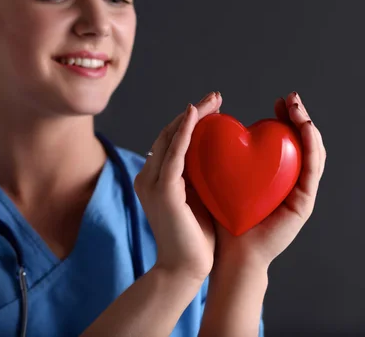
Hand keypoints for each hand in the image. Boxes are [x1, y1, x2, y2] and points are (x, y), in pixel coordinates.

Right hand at [134, 91, 222, 280]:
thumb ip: (198, 177)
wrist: (184, 268)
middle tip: (216, 97)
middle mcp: (148, 176)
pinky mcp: (162, 190)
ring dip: (191, 115)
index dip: (191, 121)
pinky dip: (184, 132)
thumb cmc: (195, 237)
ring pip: (170, 137)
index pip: (172, 141)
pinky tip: (196, 114)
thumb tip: (216, 157)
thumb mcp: (197, 198)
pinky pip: (174, 153)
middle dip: (193, 112)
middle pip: (169, 133)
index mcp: (156, 179)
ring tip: (212, 100)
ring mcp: (151, 182)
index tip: (214, 107)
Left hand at [213, 91, 326, 269]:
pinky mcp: (304, 202)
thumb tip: (215, 123)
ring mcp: (301, 192)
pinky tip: (306, 128)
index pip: (287, 141)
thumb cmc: (224, 215)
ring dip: (308, 126)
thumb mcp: (224, 176)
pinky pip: (313, 169)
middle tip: (291, 98)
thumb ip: (224, 154)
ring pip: (313, 152)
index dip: (286, 118)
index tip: (277, 101)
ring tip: (298, 108)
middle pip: (303, 142)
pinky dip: (312, 146)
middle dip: (299, 116)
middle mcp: (292, 181)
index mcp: (276, 175)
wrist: (231, 252)